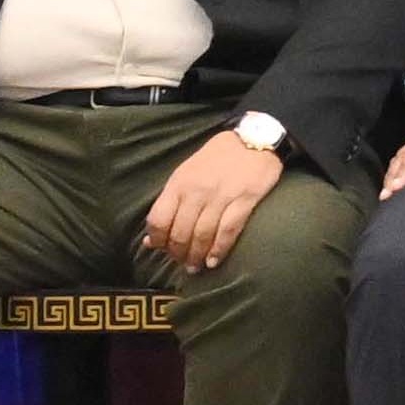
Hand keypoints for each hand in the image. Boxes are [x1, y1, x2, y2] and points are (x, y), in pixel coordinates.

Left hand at [138, 128, 283, 274]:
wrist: (253, 138)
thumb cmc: (217, 158)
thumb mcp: (186, 173)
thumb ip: (170, 202)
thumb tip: (151, 237)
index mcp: (179, 183)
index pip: (159, 219)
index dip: (158, 240)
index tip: (163, 250)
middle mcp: (197, 190)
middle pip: (180, 232)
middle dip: (179, 253)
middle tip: (183, 263)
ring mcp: (221, 196)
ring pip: (202, 235)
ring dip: (197, 256)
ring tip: (196, 267)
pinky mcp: (244, 199)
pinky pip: (228, 231)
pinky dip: (219, 250)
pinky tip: (214, 260)